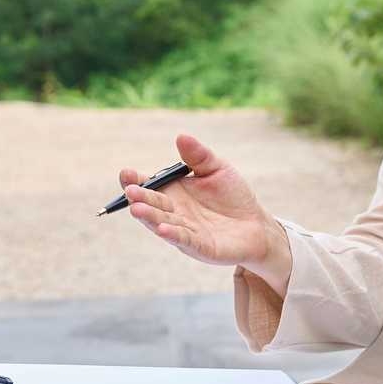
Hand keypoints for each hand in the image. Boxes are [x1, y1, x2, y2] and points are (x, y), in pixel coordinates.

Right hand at [119, 134, 292, 295]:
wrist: (256, 224)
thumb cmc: (233, 196)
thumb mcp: (217, 169)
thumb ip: (199, 155)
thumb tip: (181, 136)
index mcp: (173, 192)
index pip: (149, 186)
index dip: (135, 180)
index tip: (125, 173)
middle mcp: (174, 212)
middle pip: (152, 205)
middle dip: (140, 198)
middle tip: (130, 191)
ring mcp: (185, 230)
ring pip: (163, 223)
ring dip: (150, 217)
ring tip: (137, 210)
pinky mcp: (200, 247)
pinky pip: (185, 240)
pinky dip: (173, 234)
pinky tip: (163, 229)